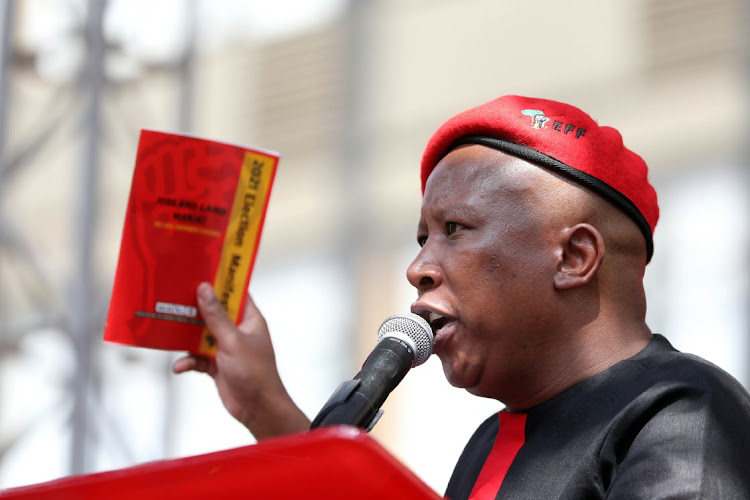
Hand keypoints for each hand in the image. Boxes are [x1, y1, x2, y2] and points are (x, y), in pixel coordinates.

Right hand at [173, 282, 310, 438]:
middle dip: (196, 310)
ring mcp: (226, 348)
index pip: (237, 293)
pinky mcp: (217, 365)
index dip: (222, 282)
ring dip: (187, 338)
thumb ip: (216, 316)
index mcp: (250, 319)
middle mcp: (238, 331)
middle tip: (176, 299)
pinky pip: (197, 358)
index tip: (203, 270)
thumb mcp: (232, 340)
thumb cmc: (255, 373)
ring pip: (201, 335)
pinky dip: (188, 361)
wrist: (257, 409)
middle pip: (214, 313)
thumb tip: (205, 289)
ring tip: (170, 332)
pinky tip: (180, 366)